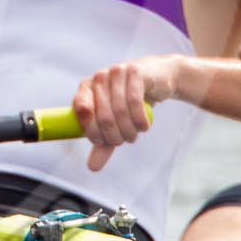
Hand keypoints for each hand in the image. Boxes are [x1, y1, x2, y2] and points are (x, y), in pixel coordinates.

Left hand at [73, 57, 179, 171]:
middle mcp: (99, 78)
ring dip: (129, 131)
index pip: (81, 111)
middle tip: (124, 140)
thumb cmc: (132, 101)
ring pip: (120, 111)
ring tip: (134, 135)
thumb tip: (92, 167)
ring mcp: (117, 72)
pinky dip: (140, 120)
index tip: (103, 141)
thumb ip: (104, 143)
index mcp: (87, 87)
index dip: (92, 131)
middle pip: (103, 116)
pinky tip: (144, 126)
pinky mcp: (135, 72)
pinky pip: (134, 102)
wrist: (159, 79)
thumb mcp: (116, 122)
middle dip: (114, 136)